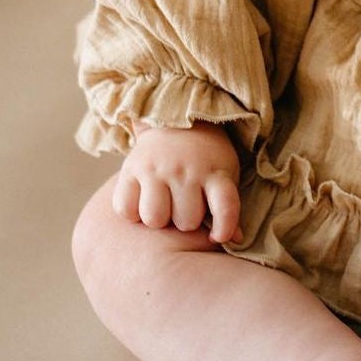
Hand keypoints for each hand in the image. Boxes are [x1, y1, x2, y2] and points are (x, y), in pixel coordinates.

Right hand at [113, 121, 242, 243]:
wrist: (176, 121)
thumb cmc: (205, 159)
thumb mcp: (224, 175)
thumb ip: (227, 208)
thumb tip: (234, 240)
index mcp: (215, 172)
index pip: (225, 206)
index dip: (224, 227)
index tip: (217, 237)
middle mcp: (185, 169)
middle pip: (185, 222)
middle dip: (186, 220)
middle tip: (185, 204)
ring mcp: (157, 168)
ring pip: (154, 219)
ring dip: (159, 218)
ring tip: (164, 204)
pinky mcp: (131, 168)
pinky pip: (126, 209)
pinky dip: (132, 212)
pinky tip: (142, 200)